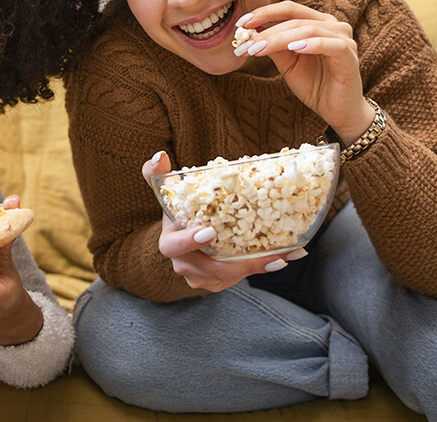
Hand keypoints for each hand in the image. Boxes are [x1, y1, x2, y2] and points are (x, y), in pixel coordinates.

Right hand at [144, 151, 300, 292]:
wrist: (186, 234)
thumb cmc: (180, 211)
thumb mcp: (168, 193)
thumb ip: (157, 174)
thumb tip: (159, 155)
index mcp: (170, 240)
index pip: (173, 245)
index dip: (188, 242)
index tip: (209, 232)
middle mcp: (182, 262)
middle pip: (205, 269)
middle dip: (230, 264)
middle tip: (254, 254)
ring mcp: (199, 276)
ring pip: (225, 277)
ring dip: (252, 267)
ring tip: (276, 256)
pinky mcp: (216, 282)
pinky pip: (237, 279)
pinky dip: (259, 269)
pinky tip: (279, 260)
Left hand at [232, 1, 374, 141]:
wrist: (337, 111)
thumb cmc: (314, 85)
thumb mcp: (288, 64)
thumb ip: (274, 46)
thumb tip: (251, 31)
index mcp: (318, 23)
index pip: (289, 9)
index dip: (265, 13)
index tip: (241, 23)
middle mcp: (333, 26)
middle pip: (296, 19)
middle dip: (267, 31)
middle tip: (246, 43)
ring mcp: (344, 40)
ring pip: (309, 30)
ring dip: (281, 38)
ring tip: (260, 48)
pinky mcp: (350, 57)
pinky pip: (332, 45)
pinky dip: (312, 44)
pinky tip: (294, 48)